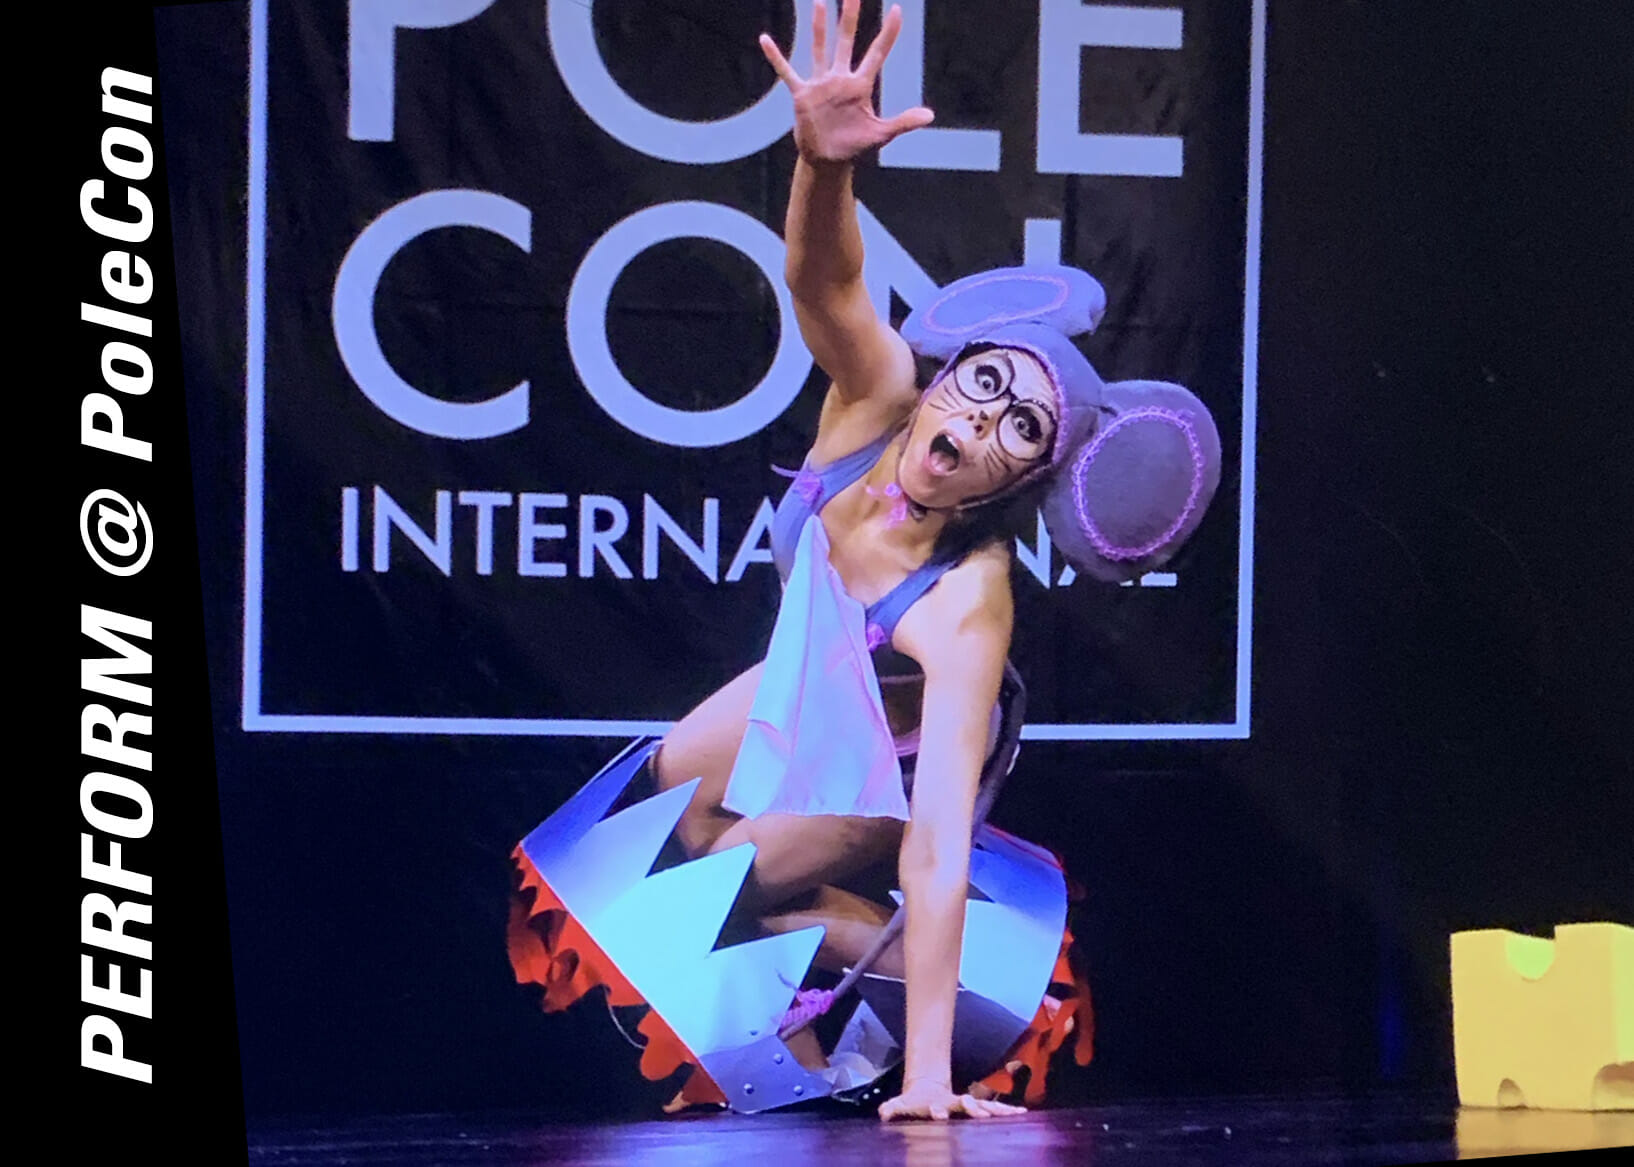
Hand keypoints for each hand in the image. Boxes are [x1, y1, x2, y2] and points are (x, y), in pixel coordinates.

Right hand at [760, 1, 933, 163]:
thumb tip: (930, 115)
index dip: (888, 33)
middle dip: (850, 17)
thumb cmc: (855, 146)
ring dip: (820, 28)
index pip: (877, 53)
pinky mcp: (802, 95)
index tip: (897, 10)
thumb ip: (903, 122)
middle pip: (846, 41)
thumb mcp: (881, 134)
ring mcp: (821, 84)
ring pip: (820, 49)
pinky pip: (787, 72)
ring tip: (821, 3)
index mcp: (861, 85)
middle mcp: (841, 78)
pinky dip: (776, 57)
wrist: (828, 160)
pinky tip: (765, 40)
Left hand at [878, 1077, 1027, 1121]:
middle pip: (965, 1104)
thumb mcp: (903, 1104)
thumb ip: (893, 1108)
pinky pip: (994, 1111)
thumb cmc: (916, 1103)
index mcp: (936, 1104)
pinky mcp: (977, 1109)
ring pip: (985, 1106)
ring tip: (1012, 1113)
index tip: (938, 1114)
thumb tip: (882, 1112)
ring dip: (996, 1110)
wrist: (928, 1090)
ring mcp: (967, 1104)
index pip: (938, 1107)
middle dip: (972, 1108)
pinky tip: (1022, 1113)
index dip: (937, 1111)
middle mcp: (954, 1103)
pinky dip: (1007, 1112)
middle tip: (978, 1111)